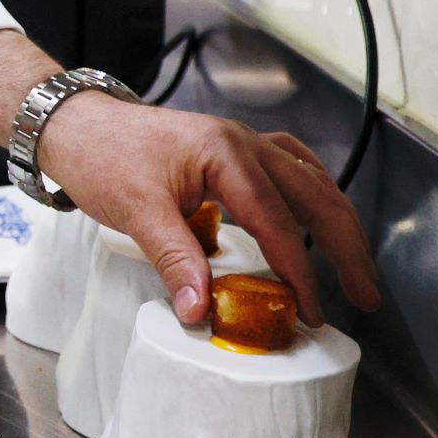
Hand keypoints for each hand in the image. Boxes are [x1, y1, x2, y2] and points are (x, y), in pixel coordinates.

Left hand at [38, 94, 380, 327]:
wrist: (74, 124)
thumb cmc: (101, 156)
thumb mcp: (136, 212)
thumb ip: (176, 261)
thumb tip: (203, 311)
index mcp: (226, 154)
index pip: (279, 223)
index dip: (299, 273)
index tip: (310, 313)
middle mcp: (243, 143)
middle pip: (315, 195)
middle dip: (346, 246)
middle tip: (364, 295)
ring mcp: (239, 142)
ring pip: (309, 179)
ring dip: (335, 221)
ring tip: (352, 266)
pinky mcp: (229, 149)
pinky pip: (288, 168)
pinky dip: (309, 196)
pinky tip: (314, 218)